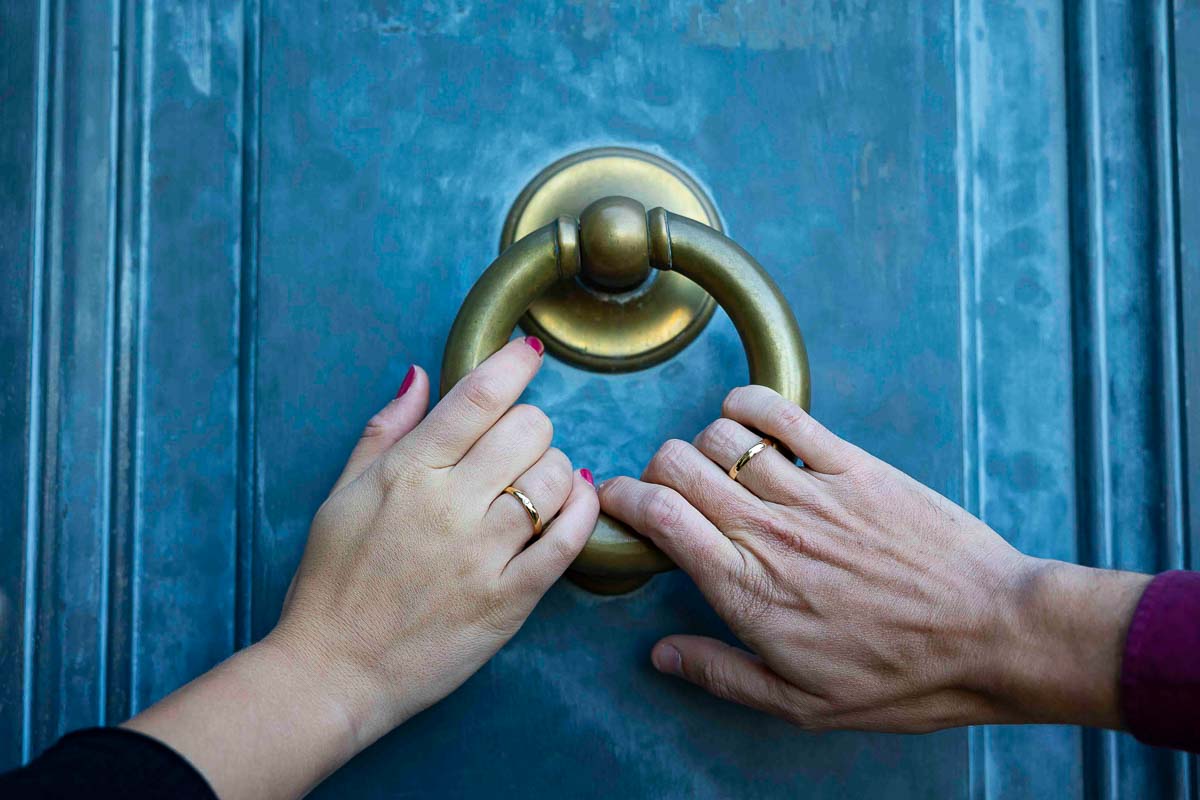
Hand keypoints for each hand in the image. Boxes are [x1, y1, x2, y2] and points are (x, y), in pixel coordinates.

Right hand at [271, 336, 598, 734]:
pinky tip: (576, 501)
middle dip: (531, 425)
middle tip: (517, 445)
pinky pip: (568, 541)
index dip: (512, 363)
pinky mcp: (509, 600)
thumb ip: (386, 429)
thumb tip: (420, 373)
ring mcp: (482, 555)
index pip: (478, 396)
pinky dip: (583, 511)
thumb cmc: (333, 581)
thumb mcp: (342, 494)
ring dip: (556, 469)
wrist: (333, 670)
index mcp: (407, 472)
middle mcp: (449, 506)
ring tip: (537, 482)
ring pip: (555, 478)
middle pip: (528, 429)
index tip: (527, 353)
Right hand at [600, 385, 1149, 732]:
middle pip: (678, 466)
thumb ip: (721, 674)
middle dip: (656, 471)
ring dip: (703, 446)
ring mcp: (811, 492)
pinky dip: (749, 404)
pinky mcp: (853, 466)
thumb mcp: (803, 703)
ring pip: (721, 437)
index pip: (658, 516)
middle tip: (668, 491)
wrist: (995, 635)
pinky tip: (743, 415)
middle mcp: (769, 532)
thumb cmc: (903, 677)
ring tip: (717, 468)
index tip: (616, 501)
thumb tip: (662, 655)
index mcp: (747, 589)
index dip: (622, 498)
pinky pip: (782, 414)